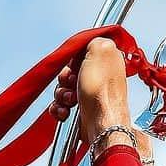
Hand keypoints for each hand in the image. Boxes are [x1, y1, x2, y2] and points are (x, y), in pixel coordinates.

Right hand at [50, 38, 150, 158]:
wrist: (101, 125)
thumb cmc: (102, 93)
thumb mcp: (99, 50)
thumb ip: (93, 40)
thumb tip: (88, 43)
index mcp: (106, 61)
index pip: (82, 52)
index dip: (73, 58)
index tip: (74, 64)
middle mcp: (99, 77)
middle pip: (70, 71)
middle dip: (65, 78)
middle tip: (72, 83)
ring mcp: (89, 95)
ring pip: (63, 89)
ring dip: (61, 94)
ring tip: (70, 100)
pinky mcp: (81, 112)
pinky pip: (61, 106)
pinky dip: (59, 108)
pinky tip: (66, 112)